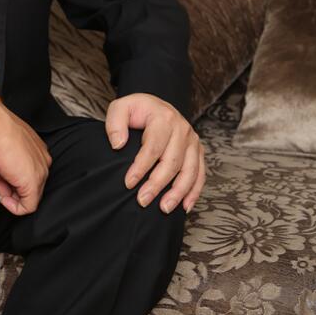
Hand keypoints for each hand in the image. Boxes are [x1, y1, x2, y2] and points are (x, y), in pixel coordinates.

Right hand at [0, 96, 51, 214]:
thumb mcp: (3, 143)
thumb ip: (8, 160)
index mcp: (38, 149)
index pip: (27, 171)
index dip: (10, 176)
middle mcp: (43, 160)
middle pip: (28, 184)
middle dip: (8, 186)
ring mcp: (39, 172)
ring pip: (27, 195)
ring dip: (7, 193)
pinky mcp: (32, 184)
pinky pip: (27, 206)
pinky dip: (13, 207)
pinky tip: (2, 197)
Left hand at [105, 93, 205, 213]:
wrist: (156, 106)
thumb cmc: (137, 110)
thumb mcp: (121, 108)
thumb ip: (115, 123)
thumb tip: (118, 144)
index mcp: (164, 118)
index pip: (153, 147)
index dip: (141, 167)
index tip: (129, 183)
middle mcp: (183, 129)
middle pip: (172, 162)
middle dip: (157, 184)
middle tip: (142, 200)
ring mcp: (193, 141)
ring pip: (189, 171)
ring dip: (178, 192)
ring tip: (164, 208)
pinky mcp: (198, 151)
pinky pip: (200, 174)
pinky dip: (194, 191)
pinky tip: (185, 206)